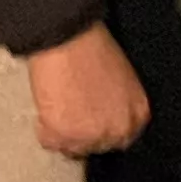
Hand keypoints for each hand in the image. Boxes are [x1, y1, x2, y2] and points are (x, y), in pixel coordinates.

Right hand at [27, 20, 149, 156]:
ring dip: (62, 130)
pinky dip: (43, 126)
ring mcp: (90, 136)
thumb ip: (118, 104)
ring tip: (59, 101)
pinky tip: (48, 102)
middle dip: (82, 131)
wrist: (67, 33)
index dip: (101, 126)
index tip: (89, 116)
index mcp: (137, 116)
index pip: (120, 138)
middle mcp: (118, 131)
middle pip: (96, 146)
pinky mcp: (63, 135)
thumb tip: (103, 114)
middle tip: (71, 108)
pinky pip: (48, 141)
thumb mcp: (121, 78)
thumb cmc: (92, 46)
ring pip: (71, 148)